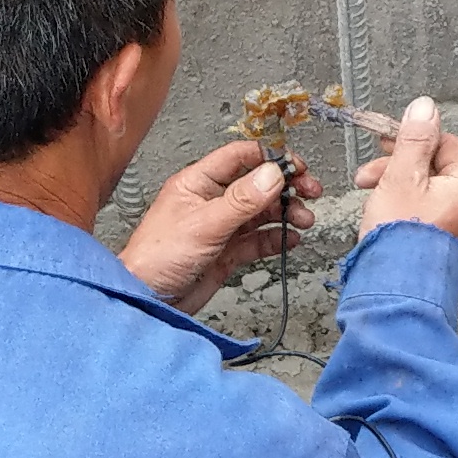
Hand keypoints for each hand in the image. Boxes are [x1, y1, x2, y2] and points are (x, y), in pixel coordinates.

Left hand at [122, 137, 319, 310]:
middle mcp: (211, 201)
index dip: (270, 157)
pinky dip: (276, 239)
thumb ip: (242, 200)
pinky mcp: (227, 252)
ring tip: (303, 220)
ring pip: (261, 213)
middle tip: (310, 191)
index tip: (296, 166)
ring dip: (285, 214)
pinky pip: (258, 240)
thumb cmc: (157, 258)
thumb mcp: (205, 224)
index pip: (240, 157)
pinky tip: (290, 239)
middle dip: (286, 186)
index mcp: (198, 183)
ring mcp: (221, 227)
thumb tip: (272, 174)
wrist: (147, 300)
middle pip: (257, 184)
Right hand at [353, 95, 457, 251]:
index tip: (387, 142)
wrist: (395, 291)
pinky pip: (428, 212)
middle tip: (371, 173)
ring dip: (398, 186)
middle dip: (399, 166)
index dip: (413, 141)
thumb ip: (414, 139)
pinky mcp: (446, 242)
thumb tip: (426, 108)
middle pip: (436, 168)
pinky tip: (384, 214)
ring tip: (371, 195)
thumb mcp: (401, 176)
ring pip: (429, 190)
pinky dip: (406, 207)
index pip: (446, 145)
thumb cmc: (400, 239)